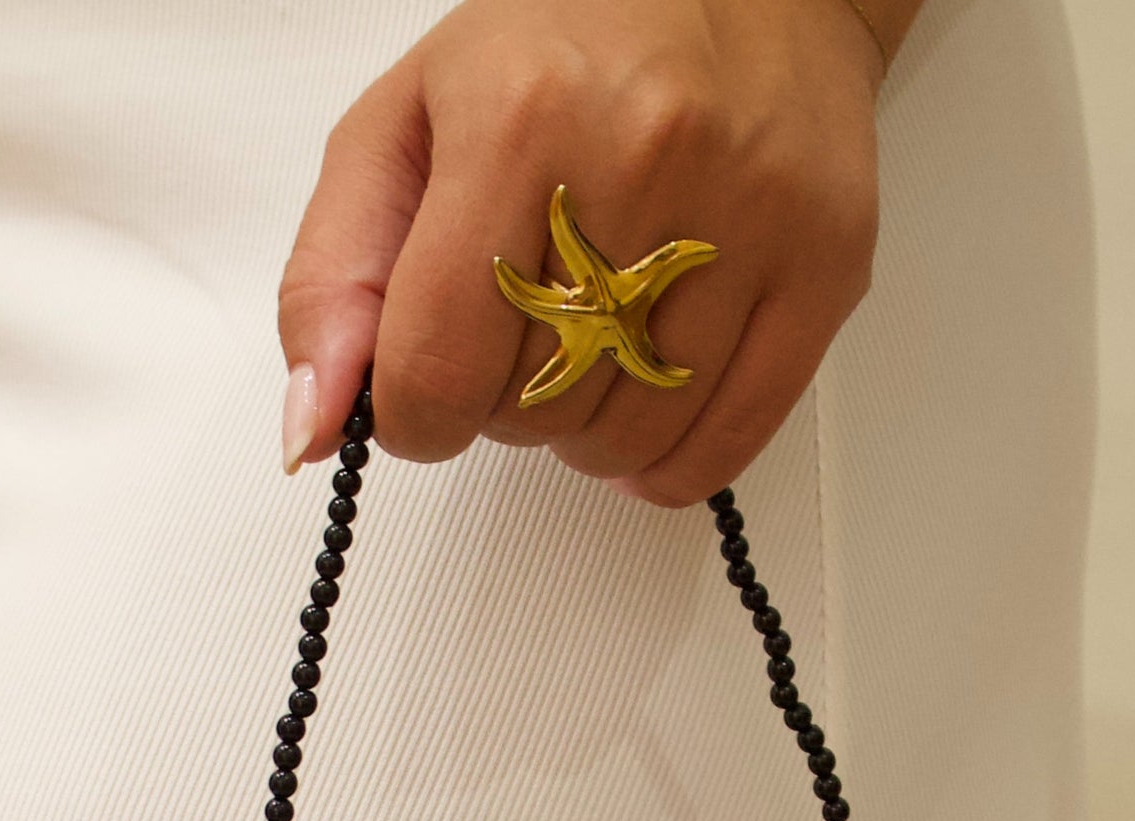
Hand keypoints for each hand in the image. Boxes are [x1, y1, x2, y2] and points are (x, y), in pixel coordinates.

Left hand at [277, 0, 895, 507]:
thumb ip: (335, 272)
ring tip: (588, 349)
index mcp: (519, 120)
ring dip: (584, 433)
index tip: (428, 385)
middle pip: (530, 413)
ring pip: (625, 441)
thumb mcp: (410, 121)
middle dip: (504, 405)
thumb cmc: (575, 43)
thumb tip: (312, 425)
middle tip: (521, 332)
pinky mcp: (822, 271)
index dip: (414, 412)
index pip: (434, 370)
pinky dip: (666, 462)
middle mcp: (639, 165)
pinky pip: (721, 449)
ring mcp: (744, 225)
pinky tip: (643, 405)